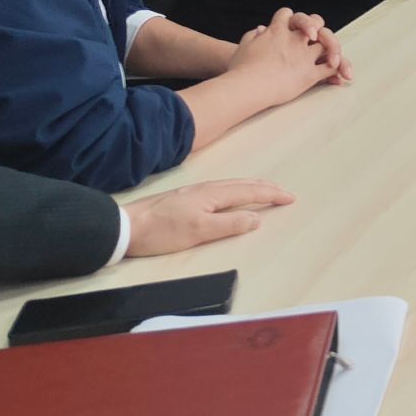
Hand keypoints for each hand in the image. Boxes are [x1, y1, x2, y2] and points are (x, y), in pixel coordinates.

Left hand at [126, 179, 295, 256]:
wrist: (125, 226)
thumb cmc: (163, 231)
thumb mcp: (199, 232)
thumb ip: (229, 224)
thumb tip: (256, 218)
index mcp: (213, 194)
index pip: (250, 192)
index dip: (272, 195)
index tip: (290, 198)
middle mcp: (206, 188)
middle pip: (243, 184)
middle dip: (266, 187)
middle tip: (284, 192)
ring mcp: (194, 192)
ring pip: (232, 185)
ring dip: (252, 187)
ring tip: (264, 191)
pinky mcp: (185, 198)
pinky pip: (221, 189)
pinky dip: (237, 191)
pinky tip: (231, 196)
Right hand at [227, 10, 337, 108]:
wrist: (247, 87)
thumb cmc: (240, 70)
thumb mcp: (243, 47)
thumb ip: (253, 36)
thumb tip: (261, 29)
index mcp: (276, 31)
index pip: (287, 14)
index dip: (289, 18)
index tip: (289, 26)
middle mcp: (293, 40)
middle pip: (315, 22)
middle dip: (318, 27)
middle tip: (316, 37)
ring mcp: (303, 56)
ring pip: (327, 44)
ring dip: (333, 49)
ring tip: (334, 58)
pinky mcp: (309, 74)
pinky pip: (330, 68)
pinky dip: (337, 70)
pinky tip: (337, 75)